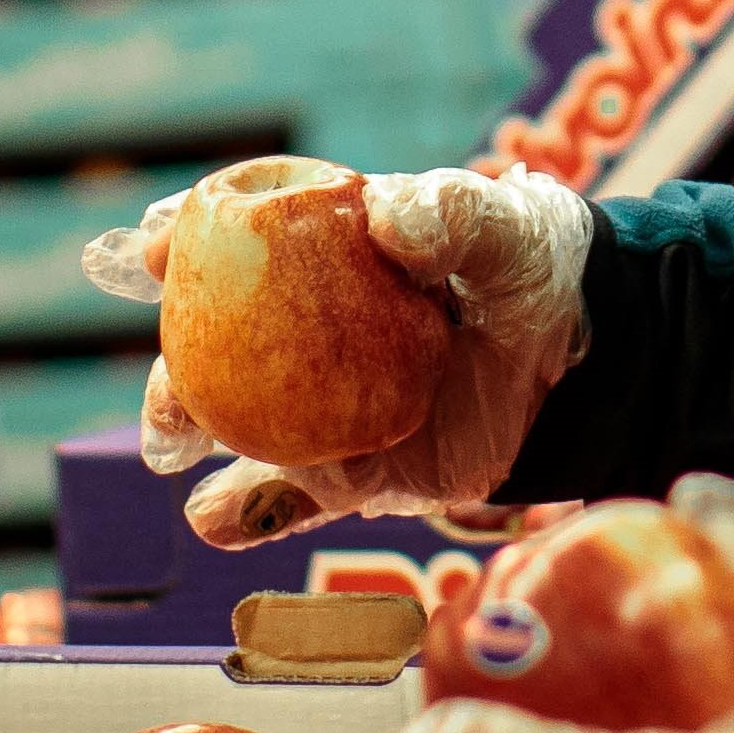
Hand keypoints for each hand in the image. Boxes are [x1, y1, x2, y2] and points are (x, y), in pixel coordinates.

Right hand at [78, 155, 597, 546]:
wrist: (582, 365)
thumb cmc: (528, 273)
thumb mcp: (502, 228)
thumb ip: (450, 214)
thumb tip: (388, 223)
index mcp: (323, 253)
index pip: (237, 240)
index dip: (184, 238)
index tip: (151, 247)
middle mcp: (301, 333)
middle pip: (210, 346)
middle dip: (170, 361)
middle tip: (167, 379)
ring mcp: (319, 408)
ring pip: (231, 425)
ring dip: (191, 433)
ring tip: (174, 446)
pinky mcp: (352, 474)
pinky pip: (285, 500)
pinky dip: (246, 513)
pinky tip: (217, 518)